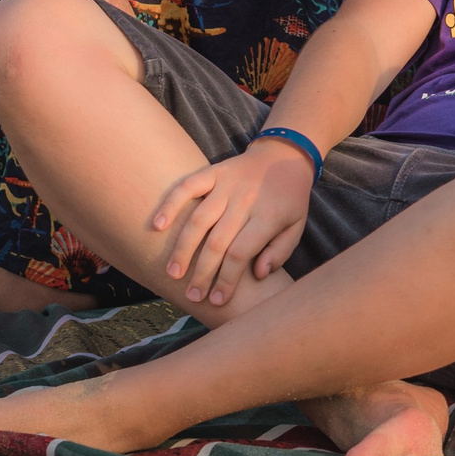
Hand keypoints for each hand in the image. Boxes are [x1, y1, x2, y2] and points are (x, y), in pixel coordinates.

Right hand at [150, 141, 313, 307]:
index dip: (226, 280)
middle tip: (193, 295)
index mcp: (268, 216)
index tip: (216, 299)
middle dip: (202, 273)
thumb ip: (280, 252)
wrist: (284, 155)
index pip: (240, 253)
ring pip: (198, 220)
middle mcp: (245, 200)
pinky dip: (171, 204)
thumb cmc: (289, 199)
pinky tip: (158, 226)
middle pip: (217, 242)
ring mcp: (227, 184)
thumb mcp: (296, 226)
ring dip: (183, 249)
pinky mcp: (213, 171)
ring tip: (174, 274)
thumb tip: (259, 275)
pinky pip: (187, 186)